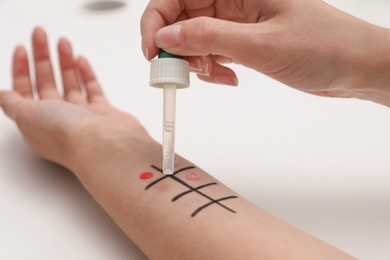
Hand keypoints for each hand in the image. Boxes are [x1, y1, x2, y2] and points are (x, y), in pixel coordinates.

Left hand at [0, 27, 147, 168]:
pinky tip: (80, 60)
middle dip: (41, 57)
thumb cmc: (68, 136)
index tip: (22, 49)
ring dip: (64, 61)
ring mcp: (82, 117)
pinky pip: (92, 89)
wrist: (105, 146)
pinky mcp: (103, 113)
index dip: (20, 70)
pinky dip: (85, 74)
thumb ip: (13, 103)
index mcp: (36, 123)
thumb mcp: (26, 115)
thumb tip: (3, 94)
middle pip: (46, 83)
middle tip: (41, 35)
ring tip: (63, 42)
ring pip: (69, 83)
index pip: (23, 92)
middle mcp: (58, 121)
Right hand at [141, 0, 389, 104]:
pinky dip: (212, 69)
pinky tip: (229, 78)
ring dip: (194, 62)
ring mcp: (237, 22)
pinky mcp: (243, 42)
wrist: (355, 67)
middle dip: (175, 47)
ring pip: (194, 38)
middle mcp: (233, 1)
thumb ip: (208, 37)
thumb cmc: (324, 46)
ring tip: (216, 76)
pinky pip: (212, 53)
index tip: (153, 51)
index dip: (157, 20)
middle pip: (181, 18)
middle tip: (179, 72)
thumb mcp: (260, 43)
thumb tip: (166, 36)